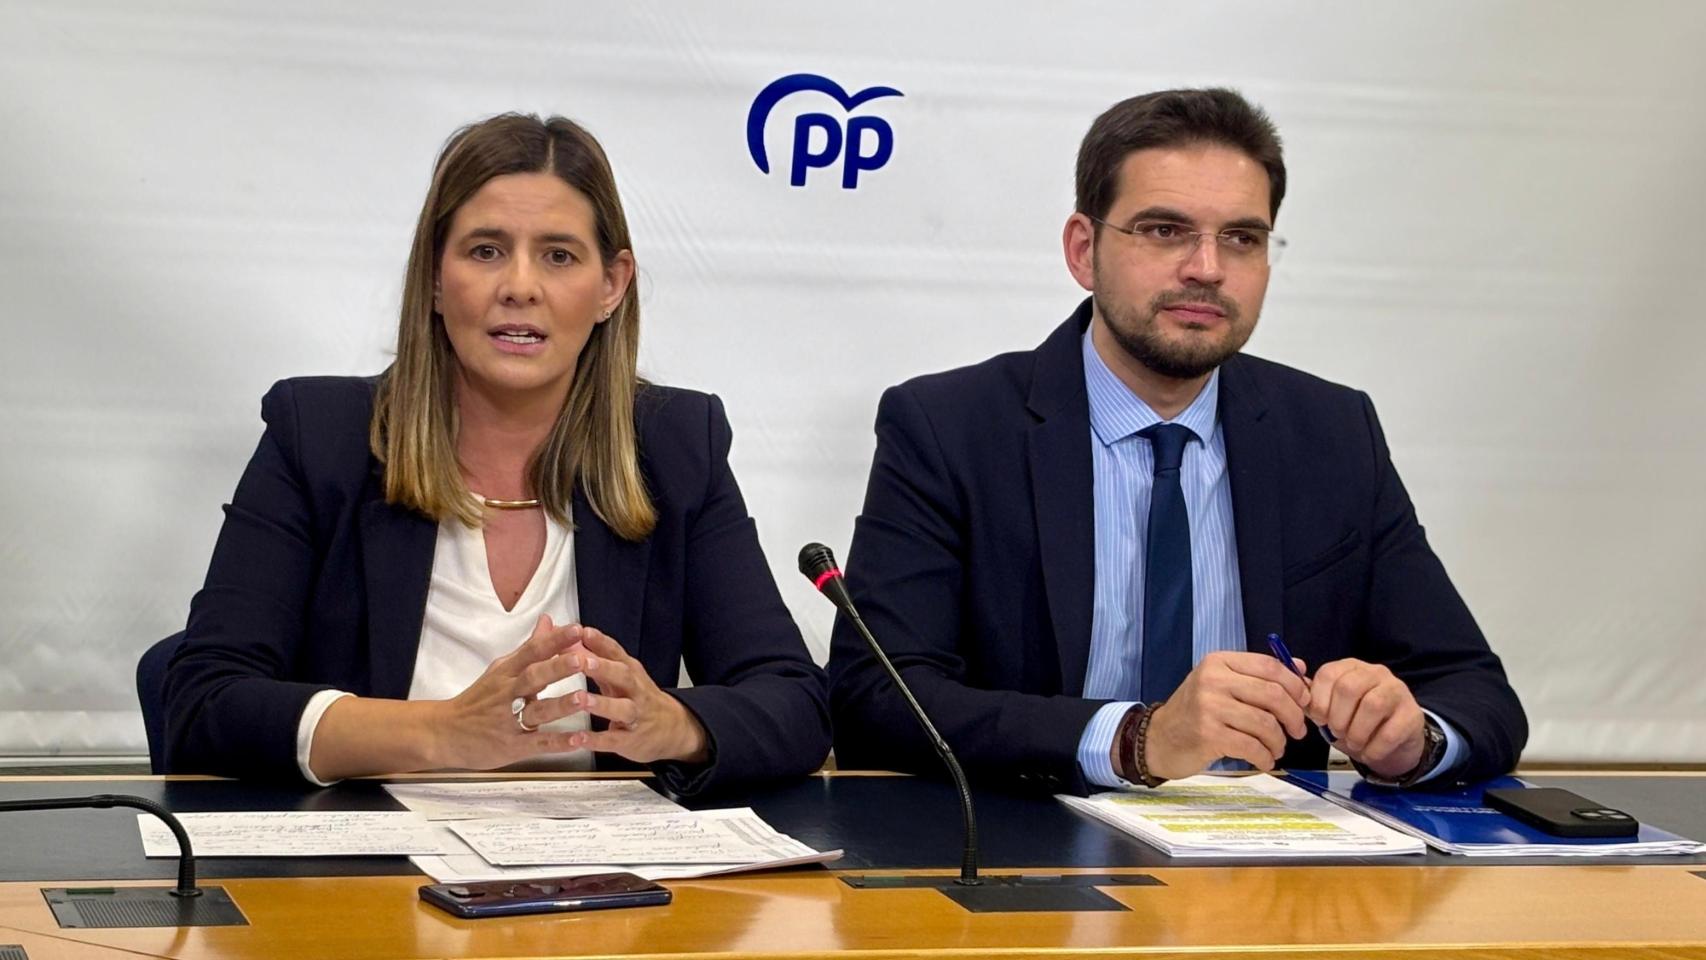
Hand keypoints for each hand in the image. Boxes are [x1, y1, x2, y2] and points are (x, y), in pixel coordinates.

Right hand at [431, 614, 585, 769]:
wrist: (443, 733)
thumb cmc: (478, 700)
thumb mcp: (501, 670)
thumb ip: (529, 647)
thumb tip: (548, 620)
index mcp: (506, 673)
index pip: (531, 652)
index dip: (553, 641)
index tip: (576, 629)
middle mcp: (507, 694)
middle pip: (532, 678)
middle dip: (557, 669)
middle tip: (581, 660)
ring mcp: (509, 721)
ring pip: (537, 711)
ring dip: (560, 705)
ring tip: (582, 698)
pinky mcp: (512, 747)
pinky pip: (537, 743)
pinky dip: (558, 743)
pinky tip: (578, 740)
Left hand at [556, 626, 709, 764]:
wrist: (672, 728)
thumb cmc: (638, 696)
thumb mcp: (619, 673)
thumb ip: (593, 656)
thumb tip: (569, 637)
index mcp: (629, 670)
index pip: (616, 652)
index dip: (600, 641)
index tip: (582, 631)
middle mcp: (635, 690)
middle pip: (622, 675)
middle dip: (602, 667)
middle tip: (582, 660)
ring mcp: (635, 715)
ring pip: (621, 708)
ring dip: (601, 703)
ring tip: (582, 699)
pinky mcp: (630, 740)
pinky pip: (614, 740)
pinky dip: (597, 740)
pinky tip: (579, 739)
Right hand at [1141, 651, 1310, 779]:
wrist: (1159, 738)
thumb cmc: (1195, 712)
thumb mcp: (1222, 684)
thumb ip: (1259, 675)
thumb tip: (1301, 669)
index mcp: (1219, 662)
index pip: (1269, 666)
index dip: (1295, 685)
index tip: (1304, 702)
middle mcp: (1213, 679)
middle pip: (1272, 694)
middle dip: (1293, 716)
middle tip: (1297, 731)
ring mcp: (1208, 707)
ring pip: (1265, 723)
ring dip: (1278, 741)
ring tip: (1276, 749)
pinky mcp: (1208, 735)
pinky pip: (1251, 746)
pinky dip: (1265, 756)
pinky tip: (1264, 760)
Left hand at [1307, 658, 1424, 778]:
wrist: (1394, 741)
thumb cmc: (1357, 722)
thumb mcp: (1332, 710)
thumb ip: (1312, 701)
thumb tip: (1293, 694)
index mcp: (1350, 668)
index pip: (1328, 674)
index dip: (1318, 700)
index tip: (1318, 719)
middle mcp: (1375, 673)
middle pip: (1349, 687)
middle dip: (1337, 716)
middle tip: (1336, 732)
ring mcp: (1397, 691)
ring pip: (1372, 705)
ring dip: (1356, 732)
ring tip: (1353, 743)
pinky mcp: (1412, 715)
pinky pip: (1391, 731)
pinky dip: (1374, 748)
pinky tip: (1369, 753)